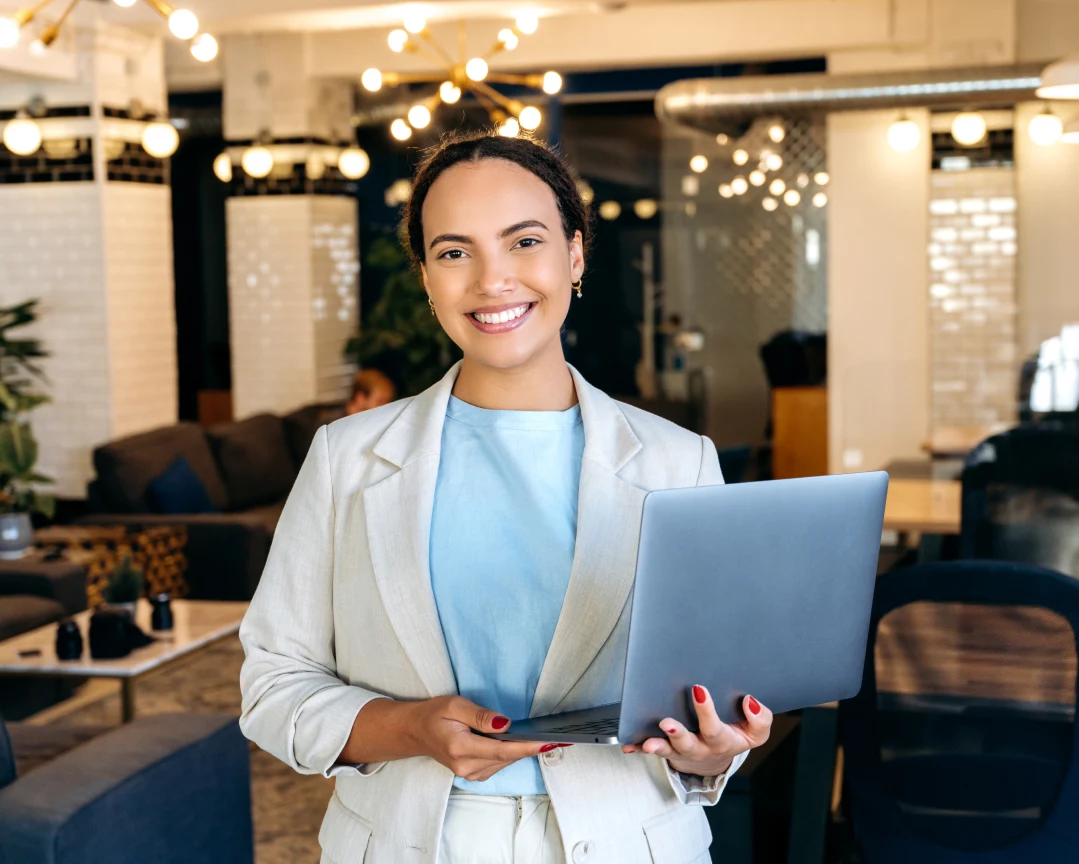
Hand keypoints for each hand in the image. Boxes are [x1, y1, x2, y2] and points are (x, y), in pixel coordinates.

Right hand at [402, 696, 569, 781]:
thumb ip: (480, 716)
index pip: (502, 750)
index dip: (527, 747)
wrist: (416, 731)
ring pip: (503, 763)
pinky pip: (497, 764)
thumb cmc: (434, 715)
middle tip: (554, 737)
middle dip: (529, 747)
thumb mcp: (455, 705)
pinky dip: (509, 754)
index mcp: (461, 748)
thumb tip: (504, 724)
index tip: (547, 743)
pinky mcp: (472, 774)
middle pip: (506, 758)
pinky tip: (516, 742)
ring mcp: (469, 774)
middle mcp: (466, 766)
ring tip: (538, 737)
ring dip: (520, 750)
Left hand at [621, 686, 771, 777]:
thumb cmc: (734, 734)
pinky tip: (629, 744)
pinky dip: (639, 747)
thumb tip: (750, 701)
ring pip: (668, 750)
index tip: (699, 689)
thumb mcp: (755, 733)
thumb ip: (760, 719)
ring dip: (657, 745)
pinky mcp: (667, 750)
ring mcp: (682, 751)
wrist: (717, 757)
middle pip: (689, 744)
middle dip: (678, 734)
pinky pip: (651, 750)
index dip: (708, 711)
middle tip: (667, 722)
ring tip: (648, 741)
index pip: (715, 728)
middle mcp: (700, 748)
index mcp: (722, 741)